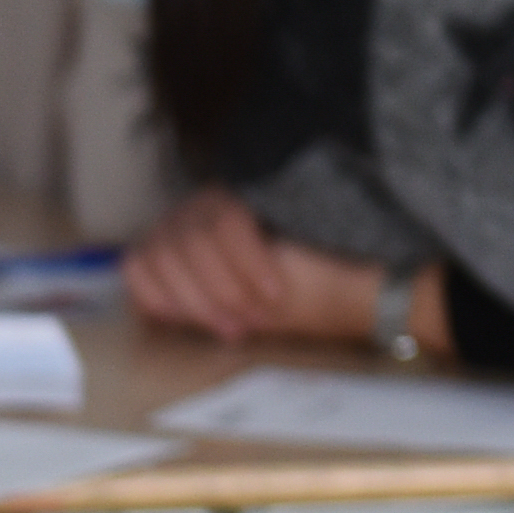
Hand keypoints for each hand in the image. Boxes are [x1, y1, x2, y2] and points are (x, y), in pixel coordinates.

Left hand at [120, 187, 420, 351]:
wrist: (373, 287)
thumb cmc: (309, 302)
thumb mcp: (237, 314)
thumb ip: (192, 303)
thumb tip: (152, 307)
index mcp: (191, 245)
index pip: (140, 262)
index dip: (163, 298)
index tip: (206, 324)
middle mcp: (202, 214)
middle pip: (158, 250)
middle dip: (194, 299)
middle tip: (239, 327)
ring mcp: (231, 196)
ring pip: (188, 238)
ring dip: (221, 287)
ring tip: (261, 311)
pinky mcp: (260, 185)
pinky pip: (226, 224)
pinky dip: (247, 265)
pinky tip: (275, 288)